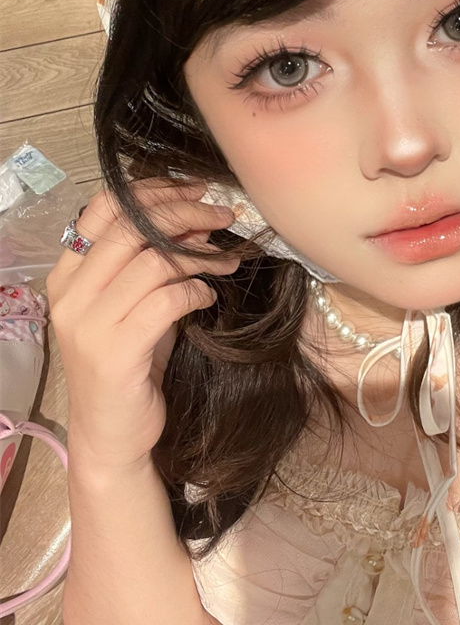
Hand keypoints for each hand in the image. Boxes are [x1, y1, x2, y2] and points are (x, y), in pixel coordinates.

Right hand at [46, 178, 239, 470]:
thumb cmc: (131, 365)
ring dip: (199, 254)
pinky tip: (208, 295)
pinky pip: (165, 301)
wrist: (113, 436)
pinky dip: (195, 290)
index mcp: (68, 275)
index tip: (193, 188)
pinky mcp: (114, 352)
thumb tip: (198, 219)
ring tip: (226, 260)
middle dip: (184, 212)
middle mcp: (70, 295)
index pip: (102, 209)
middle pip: (130, 227)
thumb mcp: (138, 304)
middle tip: (223, 215)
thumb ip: (157, 262)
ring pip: (151, 261)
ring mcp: (88, 324)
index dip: (151, 190)